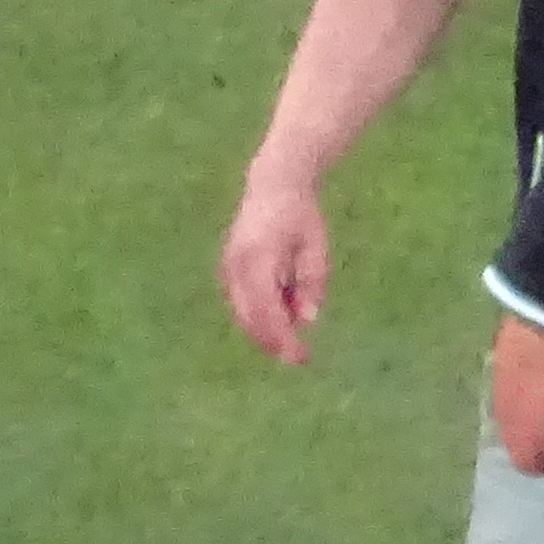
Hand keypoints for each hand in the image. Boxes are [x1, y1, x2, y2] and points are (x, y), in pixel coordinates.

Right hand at [221, 172, 331, 363]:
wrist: (272, 186)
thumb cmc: (301, 216)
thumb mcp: (316, 247)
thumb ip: (311, 283)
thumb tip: (307, 320)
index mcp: (258, 258)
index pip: (267, 310)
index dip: (282, 338)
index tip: (301, 357)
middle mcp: (235, 265)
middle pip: (250, 317)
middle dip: (273, 342)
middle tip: (300, 358)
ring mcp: (227, 267)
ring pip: (243, 313)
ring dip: (266, 331)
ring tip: (294, 340)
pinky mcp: (227, 270)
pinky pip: (241, 302)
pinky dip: (260, 316)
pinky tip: (283, 317)